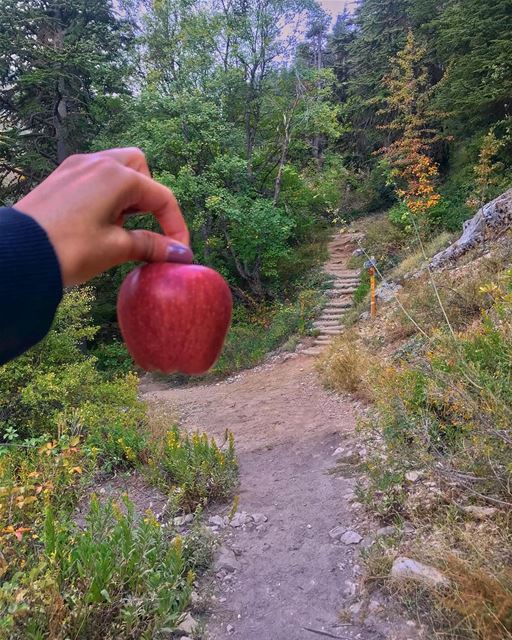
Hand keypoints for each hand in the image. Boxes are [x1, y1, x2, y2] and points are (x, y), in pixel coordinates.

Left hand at [15, 148, 191, 285]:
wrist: (16, 254)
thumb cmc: (68, 249)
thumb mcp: (115, 248)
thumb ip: (152, 245)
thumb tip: (180, 253)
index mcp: (116, 176)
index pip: (162, 197)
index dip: (176, 227)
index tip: (179, 252)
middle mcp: (98, 162)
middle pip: (140, 169)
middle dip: (149, 197)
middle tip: (143, 226)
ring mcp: (76, 167)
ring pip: (117, 169)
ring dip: (128, 195)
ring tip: (119, 227)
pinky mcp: (61, 177)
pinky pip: (95, 177)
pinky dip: (107, 195)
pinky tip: (97, 222)